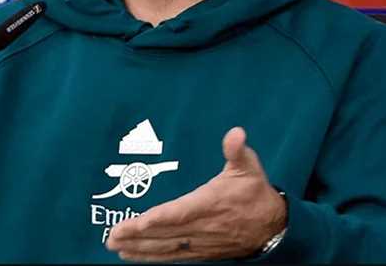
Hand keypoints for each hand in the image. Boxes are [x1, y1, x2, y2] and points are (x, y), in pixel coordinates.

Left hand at [105, 127, 286, 262]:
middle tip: (111, 236)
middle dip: (137, 235)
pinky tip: (134, 256)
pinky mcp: (201, 252)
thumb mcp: (249, 167)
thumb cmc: (256, 193)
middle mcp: (203, 227)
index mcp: (210, 204)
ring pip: (166, 248)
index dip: (158, 219)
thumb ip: (237, 150)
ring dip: (140, 249)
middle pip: (165, 233)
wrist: (273, 227)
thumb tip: (236, 133)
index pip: (180, 213)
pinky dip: (152, 258)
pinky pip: (173, 257)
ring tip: (116, 246)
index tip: (137, 223)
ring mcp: (201, 242)